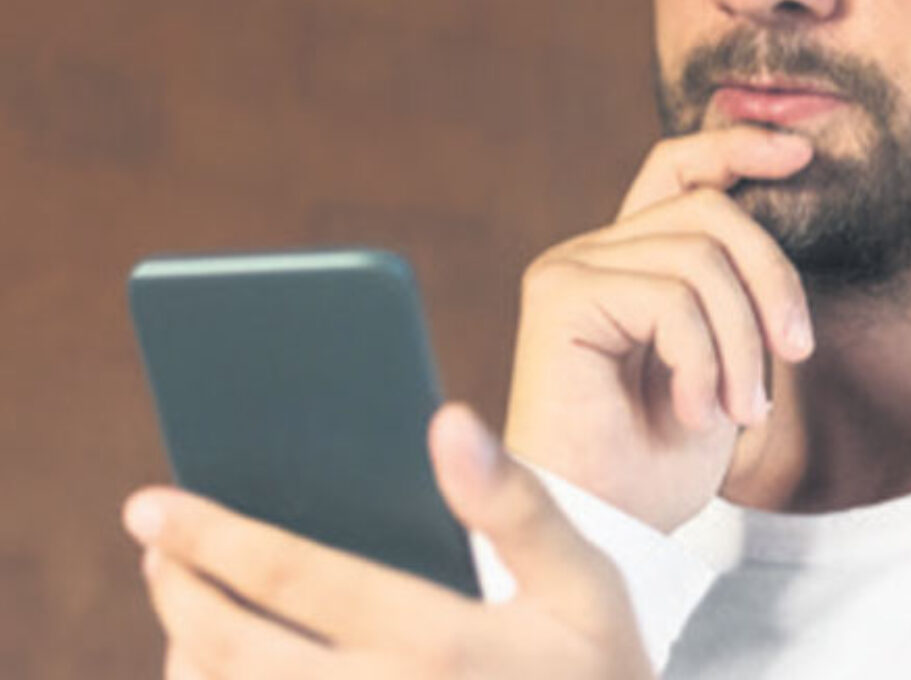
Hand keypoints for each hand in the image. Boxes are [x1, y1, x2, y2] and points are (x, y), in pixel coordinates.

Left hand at [125, 404, 651, 678]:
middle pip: (234, 651)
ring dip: (184, 653)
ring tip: (181, 602)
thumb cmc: (594, 670)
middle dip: (177, 591)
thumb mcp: (585, 582)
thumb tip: (447, 420)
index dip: (213, 536)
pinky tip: (220, 665)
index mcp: (443, 647)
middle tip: (154, 546)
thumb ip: (515, 502)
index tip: (150, 502)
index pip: (297, 581)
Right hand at [506, 126, 816, 531]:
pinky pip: (671, 299)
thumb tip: (782, 195)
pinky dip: (703, 362)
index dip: (738, 146)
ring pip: (700, 259)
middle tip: (796, 353)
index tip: (803, 152)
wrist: (609, 530)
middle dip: (772, 277)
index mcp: (631, 260)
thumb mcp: (729, 357)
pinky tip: (694, 413)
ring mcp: (572, 268)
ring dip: (741, 342)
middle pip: (710, 209)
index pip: (680, 169)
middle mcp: (594, 252)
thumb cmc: (664, 458)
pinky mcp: (560, 297)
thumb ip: (737, 285)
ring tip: (739, 409)